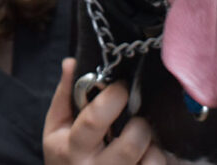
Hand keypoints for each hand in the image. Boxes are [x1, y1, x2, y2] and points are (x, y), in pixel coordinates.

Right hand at [44, 58, 166, 163]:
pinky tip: (149, 156)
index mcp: (71, 148)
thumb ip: (65, 95)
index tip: (122, 87)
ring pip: (150, 161)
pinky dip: (160, 159)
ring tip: (145, 141)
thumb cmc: (66, 156)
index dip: (113, 98)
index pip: (94, 121)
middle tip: (137, 119)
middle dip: (140, 126)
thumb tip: (72, 62)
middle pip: (129, 146)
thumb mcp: (56, 128)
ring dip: (153, 146)